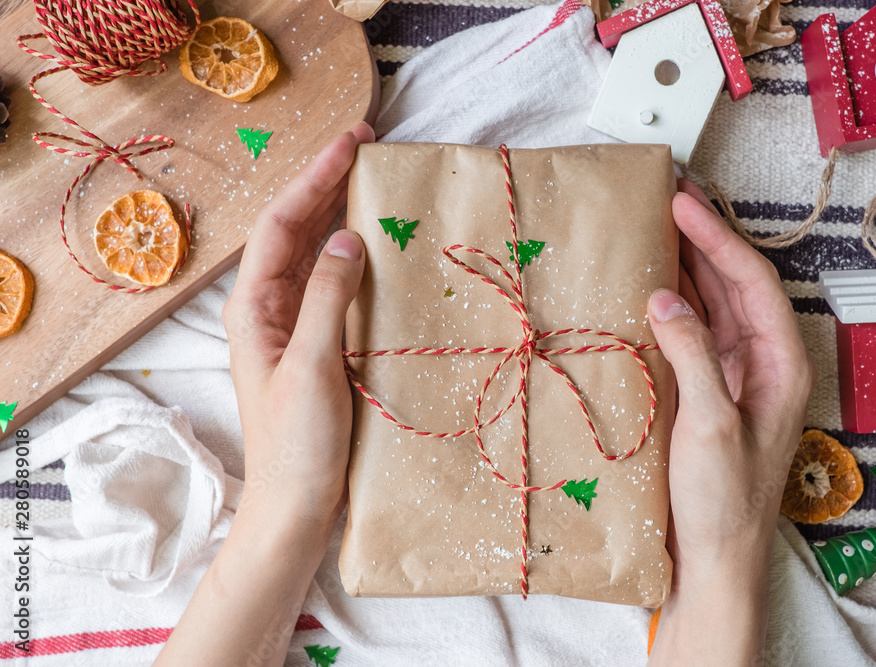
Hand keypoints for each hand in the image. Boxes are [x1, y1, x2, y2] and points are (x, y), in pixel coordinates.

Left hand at [158, 124, 374, 666]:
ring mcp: (294, 326)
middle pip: (296, 230)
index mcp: (254, 307)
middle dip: (327, 185)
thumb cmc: (295, 444)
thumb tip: (348, 238)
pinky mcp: (319, 345)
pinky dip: (356, 257)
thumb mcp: (312, 366)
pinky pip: (335, 286)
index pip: (280, 224)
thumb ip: (328, 298)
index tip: (351, 143)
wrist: (294, 507)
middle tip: (368, 147)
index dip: (314, 178)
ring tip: (375, 181)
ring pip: (316, 254)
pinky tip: (379, 245)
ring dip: (341, 215)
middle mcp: (270, 308)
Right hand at [647, 181, 814, 664]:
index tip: (682, 203)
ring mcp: (731, 374)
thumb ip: (692, 353)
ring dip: (685, 265)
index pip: (752, 281)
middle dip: (703, 240)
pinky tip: (645, 283)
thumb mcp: (710, 422)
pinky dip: (669, 304)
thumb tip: (664, 296)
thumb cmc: (723, 500)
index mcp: (781, 363)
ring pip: (710, 303)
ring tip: (653, 226)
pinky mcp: (703, 389)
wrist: (712, 558)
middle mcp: (761, 361)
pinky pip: (688, 332)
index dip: (717, 237)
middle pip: (734, 284)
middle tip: (666, 198)